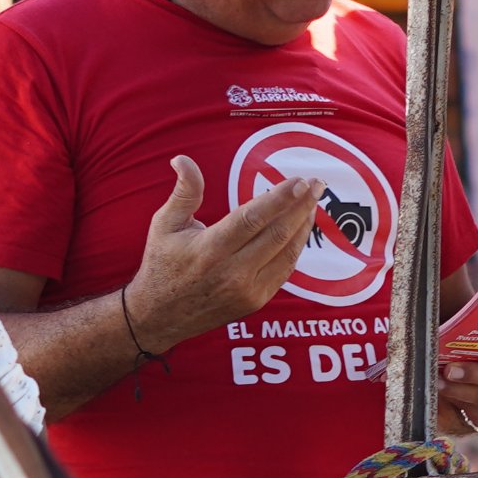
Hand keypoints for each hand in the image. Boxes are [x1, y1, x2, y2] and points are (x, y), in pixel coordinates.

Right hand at [124, 156, 320, 350]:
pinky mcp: (255, 302)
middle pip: (277, 234)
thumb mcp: (164, 225)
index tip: (301, 181)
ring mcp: (247, 290)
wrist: (160, 317)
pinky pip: (284, 270)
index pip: (253, 218)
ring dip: (303, 226)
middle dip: (302, 206)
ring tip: (313, 203)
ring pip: (287, 253)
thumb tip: (182, 159)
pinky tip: (300, 229)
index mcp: (210, 249)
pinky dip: (295, 247)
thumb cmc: (162, 265)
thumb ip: (184, 192)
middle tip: (317, 184)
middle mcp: (232, 272)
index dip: (280, 198)